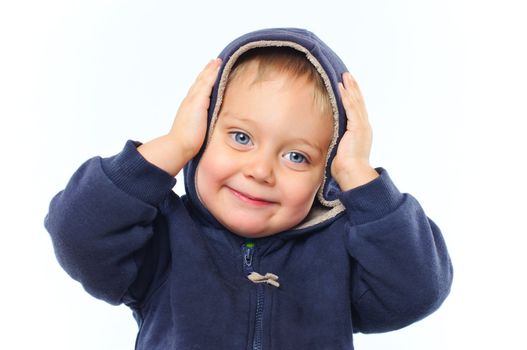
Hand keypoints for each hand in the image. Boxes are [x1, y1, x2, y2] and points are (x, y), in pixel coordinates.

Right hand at [169, 58, 222, 158]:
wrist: (178, 145)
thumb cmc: (186, 142)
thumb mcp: (194, 129)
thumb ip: (199, 124)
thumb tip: (204, 127)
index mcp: (189, 107)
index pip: (197, 90)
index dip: (203, 80)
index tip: (209, 72)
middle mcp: (189, 101)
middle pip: (199, 81)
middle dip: (207, 71)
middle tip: (214, 61)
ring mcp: (193, 100)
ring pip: (203, 80)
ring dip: (210, 70)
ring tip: (217, 61)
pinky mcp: (198, 102)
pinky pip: (206, 85)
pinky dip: (212, 76)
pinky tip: (217, 69)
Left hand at [331, 72, 378, 190]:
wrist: (352, 174)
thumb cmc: (344, 168)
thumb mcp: (339, 151)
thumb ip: (336, 142)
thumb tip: (326, 141)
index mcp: (360, 132)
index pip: (356, 110)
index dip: (352, 97)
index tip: (347, 86)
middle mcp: (363, 127)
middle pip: (358, 102)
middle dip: (353, 88)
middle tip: (347, 75)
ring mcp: (362, 126)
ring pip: (356, 102)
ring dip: (350, 88)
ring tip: (345, 76)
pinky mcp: (357, 127)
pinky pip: (351, 108)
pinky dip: (347, 97)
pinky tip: (342, 87)